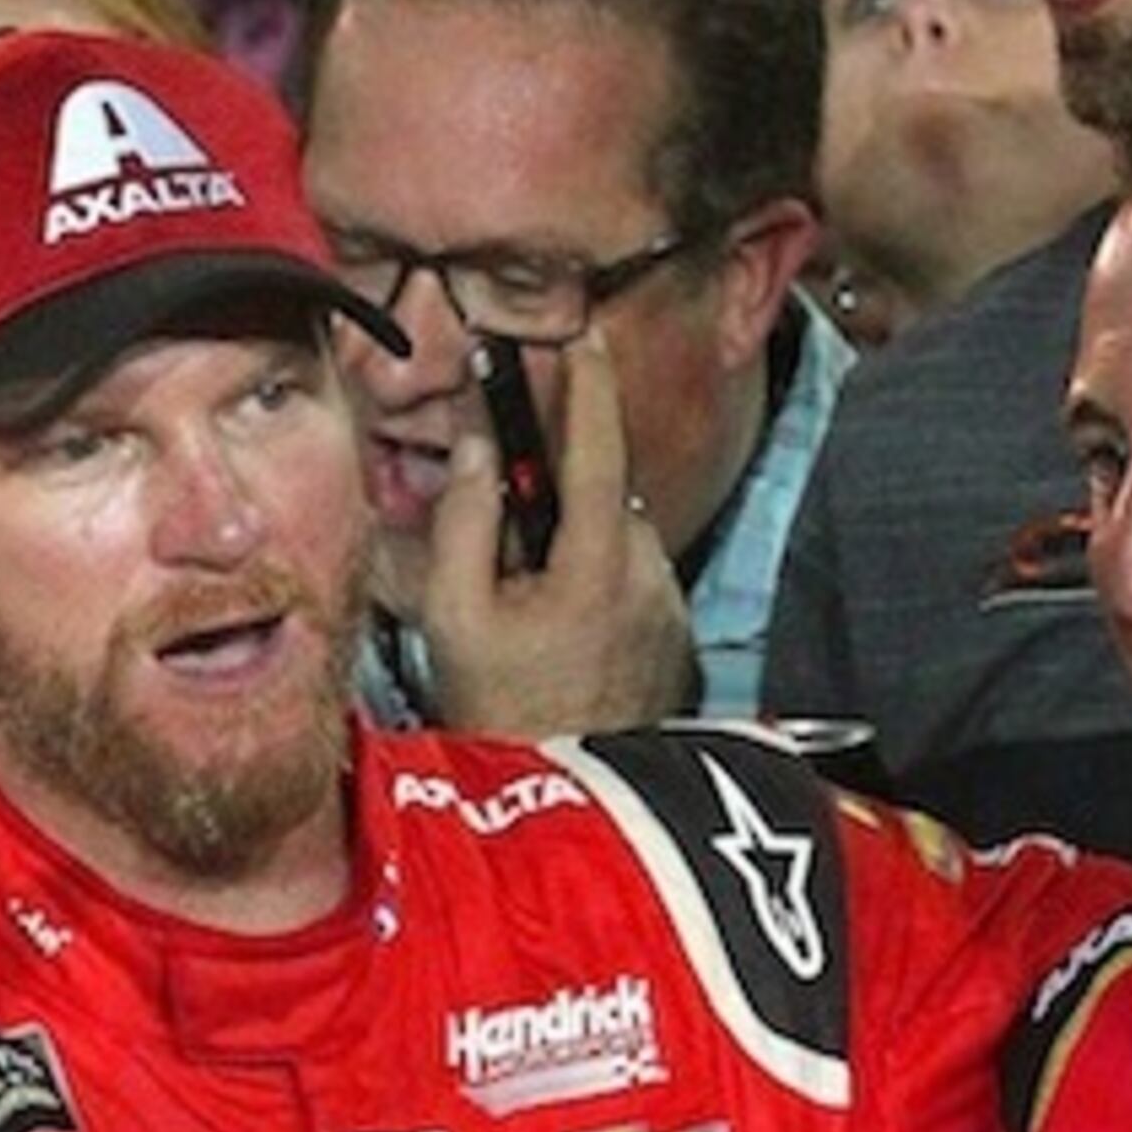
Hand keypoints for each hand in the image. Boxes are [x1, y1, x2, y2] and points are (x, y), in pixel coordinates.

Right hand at [413, 330, 696, 736]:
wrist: (559, 797)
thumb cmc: (499, 710)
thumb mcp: (454, 613)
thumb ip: (466, 518)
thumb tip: (480, 449)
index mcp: (594, 564)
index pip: (597, 446)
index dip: (587, 382)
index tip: (581, 334)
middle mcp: (647, 577)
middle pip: (602, 494)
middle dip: (558, 492)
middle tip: (506, 530)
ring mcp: (668, 609)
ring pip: (618, 538)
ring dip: (575, 542)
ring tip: (528, 599)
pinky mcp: (677, 636)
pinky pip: (634, 580)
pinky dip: (597, 580)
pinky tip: (561, 628)